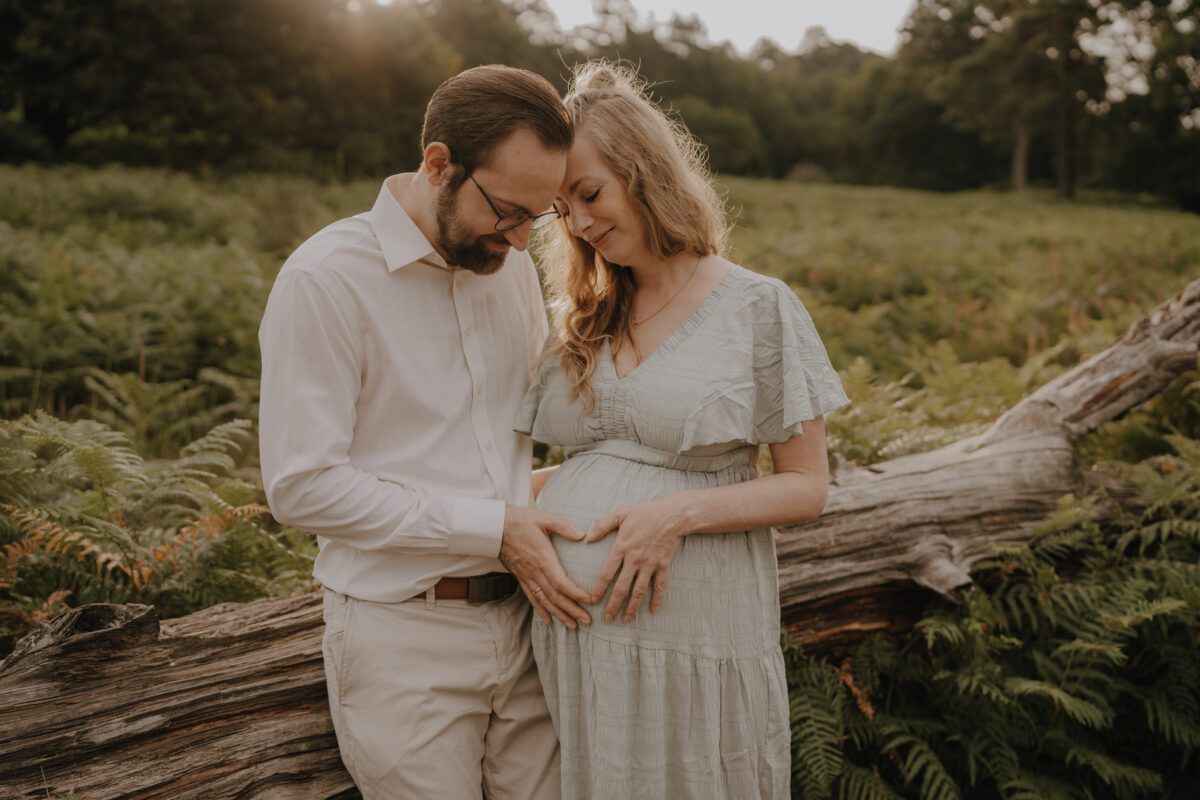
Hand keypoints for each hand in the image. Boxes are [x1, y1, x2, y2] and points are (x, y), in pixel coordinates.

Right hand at [499, 506, 591, 628]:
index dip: (575, 593)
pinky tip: (549, 620)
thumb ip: (564, 526)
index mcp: (542, 558)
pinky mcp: (521, 578)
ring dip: (559, 614)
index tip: (589, 600)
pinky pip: (532, 598)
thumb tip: (582, 534)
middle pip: (555, 596)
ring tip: (573, 625)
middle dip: (571, 610)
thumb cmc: (520, 521)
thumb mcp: (543, 517)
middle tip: (587, 620)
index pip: (560, 582)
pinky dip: (541, 611)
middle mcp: (535, 572)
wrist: (494, 528)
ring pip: (544, 601)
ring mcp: (527, 577)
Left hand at [587, 495, 690, 622]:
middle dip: (613, 604)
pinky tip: (653, 611)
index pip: (607, 573)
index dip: (599, 588)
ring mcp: (650, 564)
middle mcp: (635, 559)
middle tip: (607, 618)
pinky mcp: (663, 566)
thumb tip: (588, 538)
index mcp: (622, 547)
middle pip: (622, 587)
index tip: (593, 600)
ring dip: (632, 607)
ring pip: (639, 591)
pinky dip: (657, 599)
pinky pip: (660, 586)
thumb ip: (602, 525)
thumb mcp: (621, 513)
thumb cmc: (645, 513)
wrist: (673, 515)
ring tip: (625, 619)